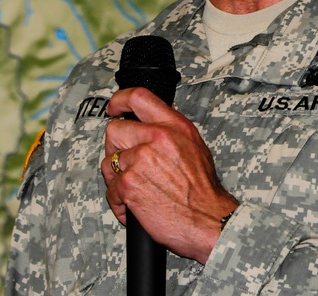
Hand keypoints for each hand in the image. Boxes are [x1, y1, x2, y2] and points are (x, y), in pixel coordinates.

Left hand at [101, 87, 238, 263]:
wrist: (208, 219)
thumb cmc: (203, 190)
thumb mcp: (195, 147)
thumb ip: (171, 133)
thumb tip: (150, 127)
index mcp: (174, 126)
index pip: (139, 97)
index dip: (119, 100)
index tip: (114, 108)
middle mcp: (158, 138)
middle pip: (114, 130)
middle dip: (115, 148)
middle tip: (125, 162)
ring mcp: (141, 159)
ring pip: (109, 162)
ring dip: (117, 178)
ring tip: (135, 188)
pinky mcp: (129, 183)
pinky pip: (110, 190)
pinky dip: (119, 202)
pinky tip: (135, 206)